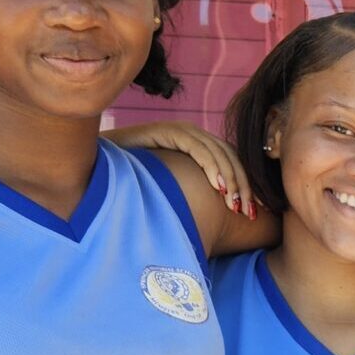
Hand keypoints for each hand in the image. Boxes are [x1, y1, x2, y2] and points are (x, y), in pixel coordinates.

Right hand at [105, 121, 255, 218]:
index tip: (256, 211)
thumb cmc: (135, 185)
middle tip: (250, 212)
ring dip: (231, 180)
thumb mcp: (173, 191)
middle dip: (244, 186)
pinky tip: (217, 187)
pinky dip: (210, 165)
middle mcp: (193, 136)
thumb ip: (193, 196)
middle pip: (231, 159)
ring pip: (218, 153)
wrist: (99, 167)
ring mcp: (181, 131)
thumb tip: (218, 223)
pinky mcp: (167, 132)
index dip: (246, 186)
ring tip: (235, 204)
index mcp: (199, 148)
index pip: (232, 164)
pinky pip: (197, 148)